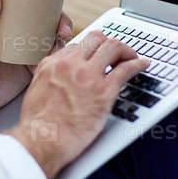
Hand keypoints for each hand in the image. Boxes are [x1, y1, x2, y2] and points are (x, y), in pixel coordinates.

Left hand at [0, 0, 76, 116]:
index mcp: (9, 18)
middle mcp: (22, 31)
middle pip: (50, 18)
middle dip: (63, 20)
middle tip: (62, 29)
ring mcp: (29, 48)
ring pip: (53, 38)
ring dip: (61, 40)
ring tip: (55, 49)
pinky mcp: (33, 66)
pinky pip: (51, 59)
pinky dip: (54, 59)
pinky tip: (48, 63)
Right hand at [7, 32, 148, 178]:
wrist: (41, 140)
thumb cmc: (38, 124)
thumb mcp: (35, 91)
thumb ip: (49, 80)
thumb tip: (59, 82)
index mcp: (52, 64)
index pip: (76, 46)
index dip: (89, 52)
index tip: (96, 58)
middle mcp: (70, 64)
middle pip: (95, 39)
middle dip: (108, 43)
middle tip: (116, 53)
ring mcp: (88, 75)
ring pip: (112, 46)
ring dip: (125, 50)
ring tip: (131, 57)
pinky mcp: (104, 91)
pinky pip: (126, 69)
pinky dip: (138, 64)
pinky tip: (142, 65)